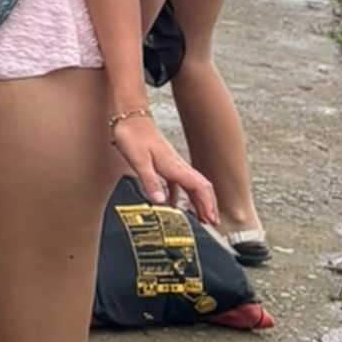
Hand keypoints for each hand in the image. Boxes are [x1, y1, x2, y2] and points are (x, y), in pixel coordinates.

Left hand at [111, 110, 218, 224]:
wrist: (129, 118)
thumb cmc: (133, 136)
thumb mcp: (139, 161)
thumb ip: (150, 181)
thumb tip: (160, 202)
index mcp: (175, 166)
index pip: (200, 188)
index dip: (207, 204)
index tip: (212, 219)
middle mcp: (177, 166)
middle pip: (200, 188)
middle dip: (208, 206)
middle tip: (212, 223)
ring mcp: (171, 165)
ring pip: (191, 186)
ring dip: (197, 202)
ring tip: (199, 217)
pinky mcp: (163, 164)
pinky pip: (177, 183)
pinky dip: (179, 196)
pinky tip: (173, 204)